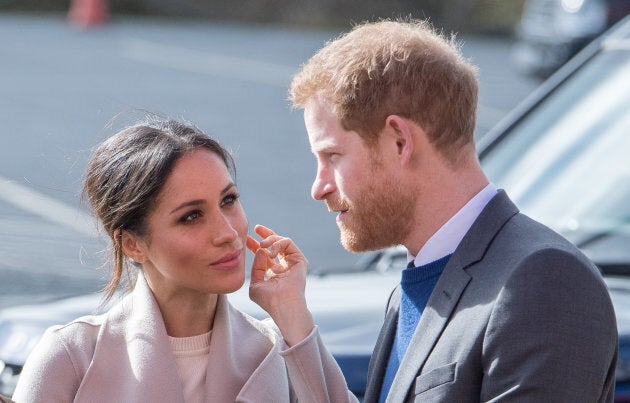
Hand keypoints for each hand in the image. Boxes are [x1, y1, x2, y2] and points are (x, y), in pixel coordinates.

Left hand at [246, 224, 313, 345]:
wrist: (282, 304)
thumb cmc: (268, 299)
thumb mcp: (255, 283)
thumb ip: (256, 267)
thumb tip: (260, 250)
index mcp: (273, 272)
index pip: (264, 255)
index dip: (255, 245)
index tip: (247, 238)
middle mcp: (283, 265)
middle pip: (275, 245)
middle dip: (266, 234)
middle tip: (257, 228)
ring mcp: (292, 262)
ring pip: (282, 241)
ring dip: (270, 239)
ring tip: (262, 245)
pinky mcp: (299, 260)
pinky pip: (288, 243)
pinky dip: (278, 244)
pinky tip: (270, 253)